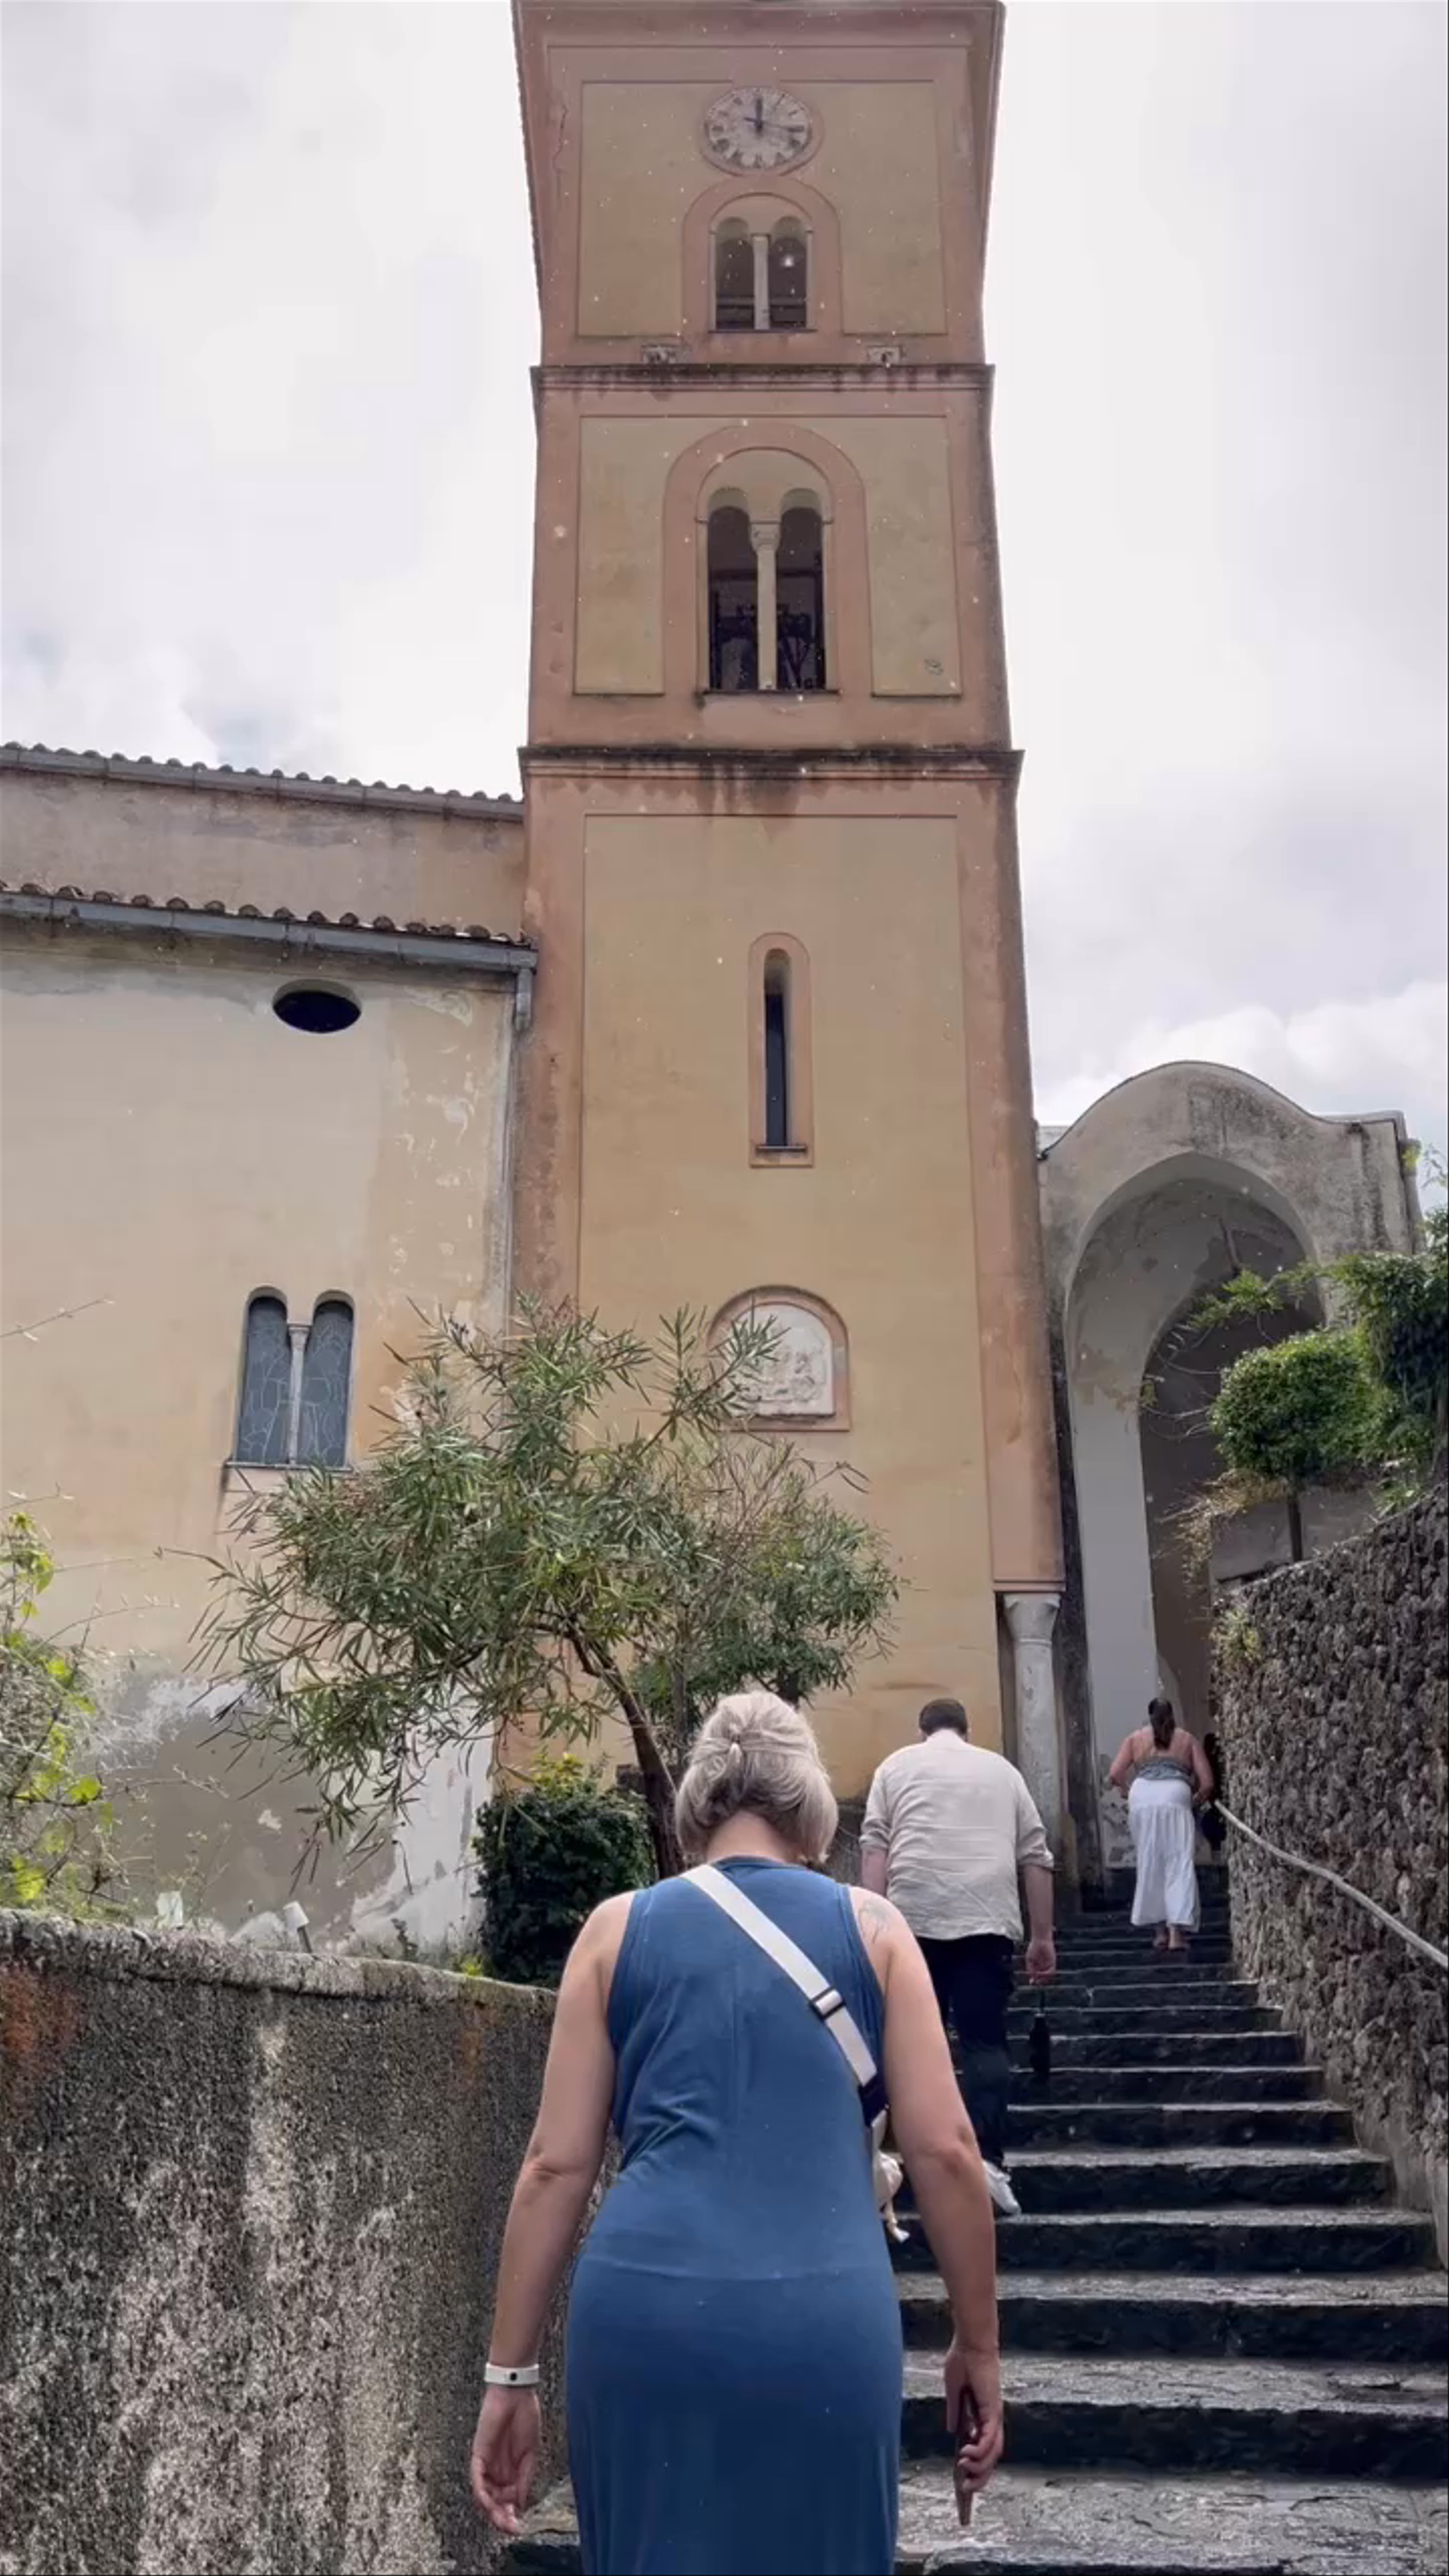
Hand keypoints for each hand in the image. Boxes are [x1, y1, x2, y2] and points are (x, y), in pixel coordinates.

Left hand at [469, 2387, 540, 2536]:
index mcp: (509, 2470)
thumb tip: (521, 2504)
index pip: (507, 2500)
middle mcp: (496, 2470)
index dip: (511, 2515)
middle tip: (511, 2529)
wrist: (516, 2393)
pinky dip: (481, 2493)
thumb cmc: (525, 2417)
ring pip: (484, 2495)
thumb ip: (524, 2479)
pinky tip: (489, 2503)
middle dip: (502, 2518)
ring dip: (492, 2510)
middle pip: (494, 2502)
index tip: (519, 2527)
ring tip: (503, 2522)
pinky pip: (476, 2479)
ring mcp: (486, 2463)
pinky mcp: (478, 2454)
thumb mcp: (530, 2454)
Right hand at [945, 2339, 1003, 2497]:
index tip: (965, 2487)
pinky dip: (980, 2450)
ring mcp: (993, 2415)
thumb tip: (953, 2430)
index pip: (984, 2449)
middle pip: (991, 2458)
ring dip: (979, 2468)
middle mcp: (991, 2419)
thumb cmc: (962, 2360)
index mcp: (982, 2416)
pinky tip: (965, 2454)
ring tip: (963, 2473)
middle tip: (965, 2491)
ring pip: (993, 2453)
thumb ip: (954, 2411)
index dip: (977, 2469)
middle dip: (980, 2479)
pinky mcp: (992, 2409)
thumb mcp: (953, 2391)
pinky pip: (990, 2438)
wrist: (970, 2342)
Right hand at [1025, 1934, 1055, 1986]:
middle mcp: (1044, 1966)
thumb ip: (1030, 1968)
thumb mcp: (1029, 1959)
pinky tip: (1041, 1973)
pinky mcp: (1053, 1962)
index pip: (1037, 1976)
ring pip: (1048, 1976)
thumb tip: (1030, 1977)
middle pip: (1043, 1977)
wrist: (1040, 1940)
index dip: (1035, 1980)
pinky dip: (1046, 1974)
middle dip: (1039, 1981)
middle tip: (1036, 1983)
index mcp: (1038, 1966)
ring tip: (1038, 1978)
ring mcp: (1048, 1965)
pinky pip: (1051, 1971)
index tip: (1031, 1982)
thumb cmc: (1034, 1947)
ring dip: (1043, 1978)